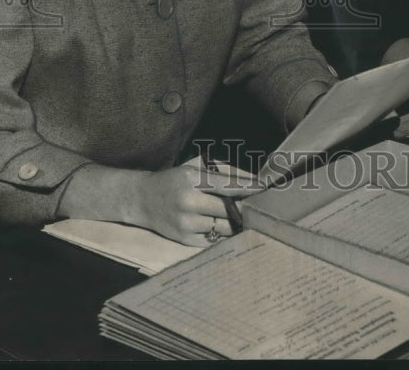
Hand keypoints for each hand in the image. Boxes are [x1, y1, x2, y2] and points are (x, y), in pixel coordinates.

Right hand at [130, 158, 261, 246]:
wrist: (143, 199)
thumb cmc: (174, 180)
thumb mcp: (192, 168)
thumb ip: (219, 173)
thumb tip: (248, 181)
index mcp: (191, 179)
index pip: (227, 185)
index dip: (248, 187)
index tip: (265, 188)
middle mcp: (188, 201)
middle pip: (227, 208)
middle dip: (245, 207)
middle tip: (261, 205)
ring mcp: (186, 223)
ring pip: (223, 227)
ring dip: (238, 223)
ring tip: (250, 218)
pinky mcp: (184, 239)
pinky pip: (213, 240)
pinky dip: (225, 235)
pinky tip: (233, 230)